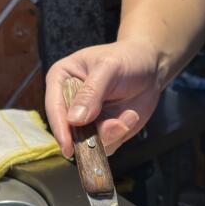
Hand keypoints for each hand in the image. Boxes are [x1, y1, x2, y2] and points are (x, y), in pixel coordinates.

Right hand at [45, 39, 161, 157]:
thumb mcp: (108, 68)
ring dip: (111, 134)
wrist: (150, 69)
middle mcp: (69, 102)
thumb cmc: (127, 58)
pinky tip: (131, 117)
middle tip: (116, 125)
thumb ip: (91, 93)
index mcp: (61, 79)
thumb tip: (74, 120)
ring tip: (129, 115)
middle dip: (91, 135)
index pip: (54, 107)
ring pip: (89, 142)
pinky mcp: (101, 132)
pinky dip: (120, 135)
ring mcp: (85, 120)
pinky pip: (106, 145)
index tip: (68, 147)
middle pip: (69, 131)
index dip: (60, 128)